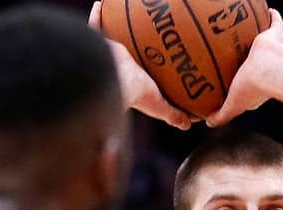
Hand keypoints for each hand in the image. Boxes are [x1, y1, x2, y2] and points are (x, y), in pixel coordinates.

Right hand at [89, 2, 190, 129]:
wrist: (115, 79)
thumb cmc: (135, 93)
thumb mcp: (159, 106)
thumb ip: (172, 114)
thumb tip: (187, 124)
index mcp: (131, 81)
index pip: (140, 73)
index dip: (145, 65)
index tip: (155, 58)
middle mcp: (118, 66)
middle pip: (126, 50)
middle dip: (131, 42)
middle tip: (145, 30)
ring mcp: (107, 54)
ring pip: (110, 35)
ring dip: (114, 24)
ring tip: (125, 12)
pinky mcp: (99, 43)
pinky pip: (95, 24)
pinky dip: (97, 14)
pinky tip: (102, 2)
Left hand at [205, 8, 282, 127]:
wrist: (270, 70)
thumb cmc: (252, 88)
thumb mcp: (233, 105)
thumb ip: (222, 114)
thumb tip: (206, 121)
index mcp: (257, 81)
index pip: (246, 78)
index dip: (239, 75)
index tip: (229, 71)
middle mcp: (264, 65)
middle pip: (252, 57)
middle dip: (246, 53)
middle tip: (234, 48)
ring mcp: (272, 50)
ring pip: (262, 39)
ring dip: (256, 34)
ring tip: (243, 27)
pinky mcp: (275, 35)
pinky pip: (275, 21)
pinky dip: (273, 16)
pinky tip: (266, 9)